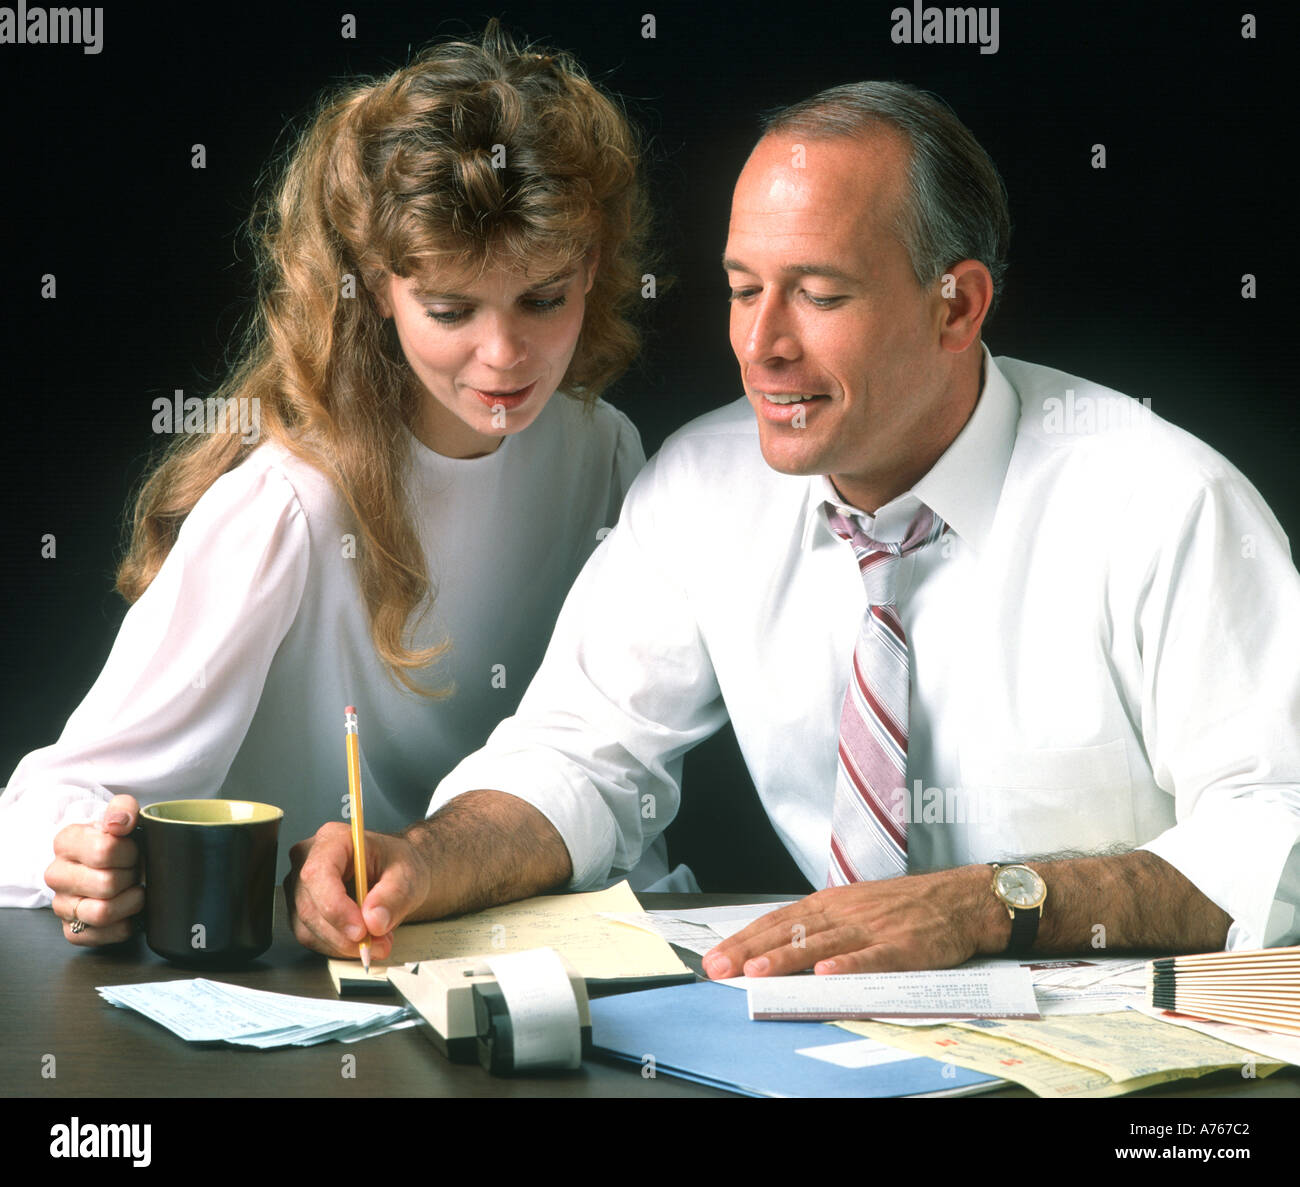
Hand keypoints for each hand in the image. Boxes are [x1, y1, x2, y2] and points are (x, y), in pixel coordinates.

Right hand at [44, 793, 143, 946]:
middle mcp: (56, 875)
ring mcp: (61, 905)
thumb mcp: (122, 816)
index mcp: (66, 842)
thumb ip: (122, 809)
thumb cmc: (118, 841)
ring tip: (134, 889)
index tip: (132, 850)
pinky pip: (104, 934)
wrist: (111, 864)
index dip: (129, 852)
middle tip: (135, 871)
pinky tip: (128, 909)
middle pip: (107, 883)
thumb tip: (118, 823)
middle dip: (131, 876)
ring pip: (103, 912)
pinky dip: (126, 924)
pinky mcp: (72, 930)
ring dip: (131, 901)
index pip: (104, 850)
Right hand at [284, 822, 432, 959]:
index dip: (335, 906)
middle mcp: (308, 859)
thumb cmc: (397, 864)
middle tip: (379, 942)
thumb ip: (393, 897)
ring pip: (309, 927)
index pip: (318, 874)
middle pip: (310, 906)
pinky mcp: (301, 909)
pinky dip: (339, 946)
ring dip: (344, 944)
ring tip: (378, 940)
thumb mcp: (408, 875)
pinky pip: (312, 937)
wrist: (395, 871)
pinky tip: (363, 940)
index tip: (361, 930)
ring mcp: (300, 885)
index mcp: (333, 839)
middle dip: (345, 934)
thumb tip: (374, 922)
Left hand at [701, 865, 1007, 977]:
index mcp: (829, 904)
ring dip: (787, 958)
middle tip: (719, 968)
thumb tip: (775, 946)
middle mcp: (843, 913)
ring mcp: (871, 929)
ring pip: (820, 944)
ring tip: (757, 971)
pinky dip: (849, 965)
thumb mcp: (853, 908)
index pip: (777, 920)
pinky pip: (872, 957)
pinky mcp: (901, 946)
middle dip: (750, 951)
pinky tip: (827, 974)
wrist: (957, 899)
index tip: (715, 957)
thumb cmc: (902, 907)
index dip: (744, 940)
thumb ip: (818, 926)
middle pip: (789, 932)